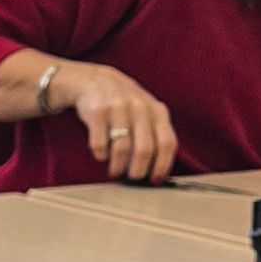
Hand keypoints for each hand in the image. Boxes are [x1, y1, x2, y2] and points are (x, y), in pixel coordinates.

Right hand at [53, 61, 176, 183]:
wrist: (94, 81)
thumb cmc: (124, 105)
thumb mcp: (146, 113)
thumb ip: (155, 135)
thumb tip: (158, 172)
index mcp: (157, 111)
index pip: (167, 143)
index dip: (162, 166)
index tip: (154, 180)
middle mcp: (140, 108)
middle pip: (144, 150)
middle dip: (137, 171)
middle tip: (131, 178)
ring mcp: (118, 108)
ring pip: (122, 149)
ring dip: (118, 167)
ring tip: (115, 171)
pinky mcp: (97, 112)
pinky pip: (100, 144)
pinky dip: (100, 155)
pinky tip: (101, 155)